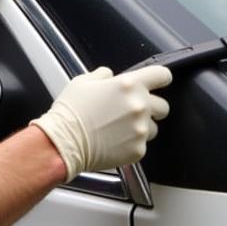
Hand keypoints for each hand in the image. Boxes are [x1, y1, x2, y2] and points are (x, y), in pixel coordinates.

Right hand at [31, 65, 172, 181]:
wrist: (63, 143)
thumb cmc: (71, 113)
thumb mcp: (84, 81)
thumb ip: (103, 75)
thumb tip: (110, 77)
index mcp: (130, 85)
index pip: (162, 75)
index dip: (160, 78)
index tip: (159, 82)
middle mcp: (140, 106)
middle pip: (163, 105)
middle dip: (151, 107)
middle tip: (132, 111)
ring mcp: (141, 129)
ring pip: (154, 127)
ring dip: (142, 127)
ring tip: (120, 128)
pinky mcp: (137, 150)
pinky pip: (142, 144)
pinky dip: (132, 143)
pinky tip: (115, 141)